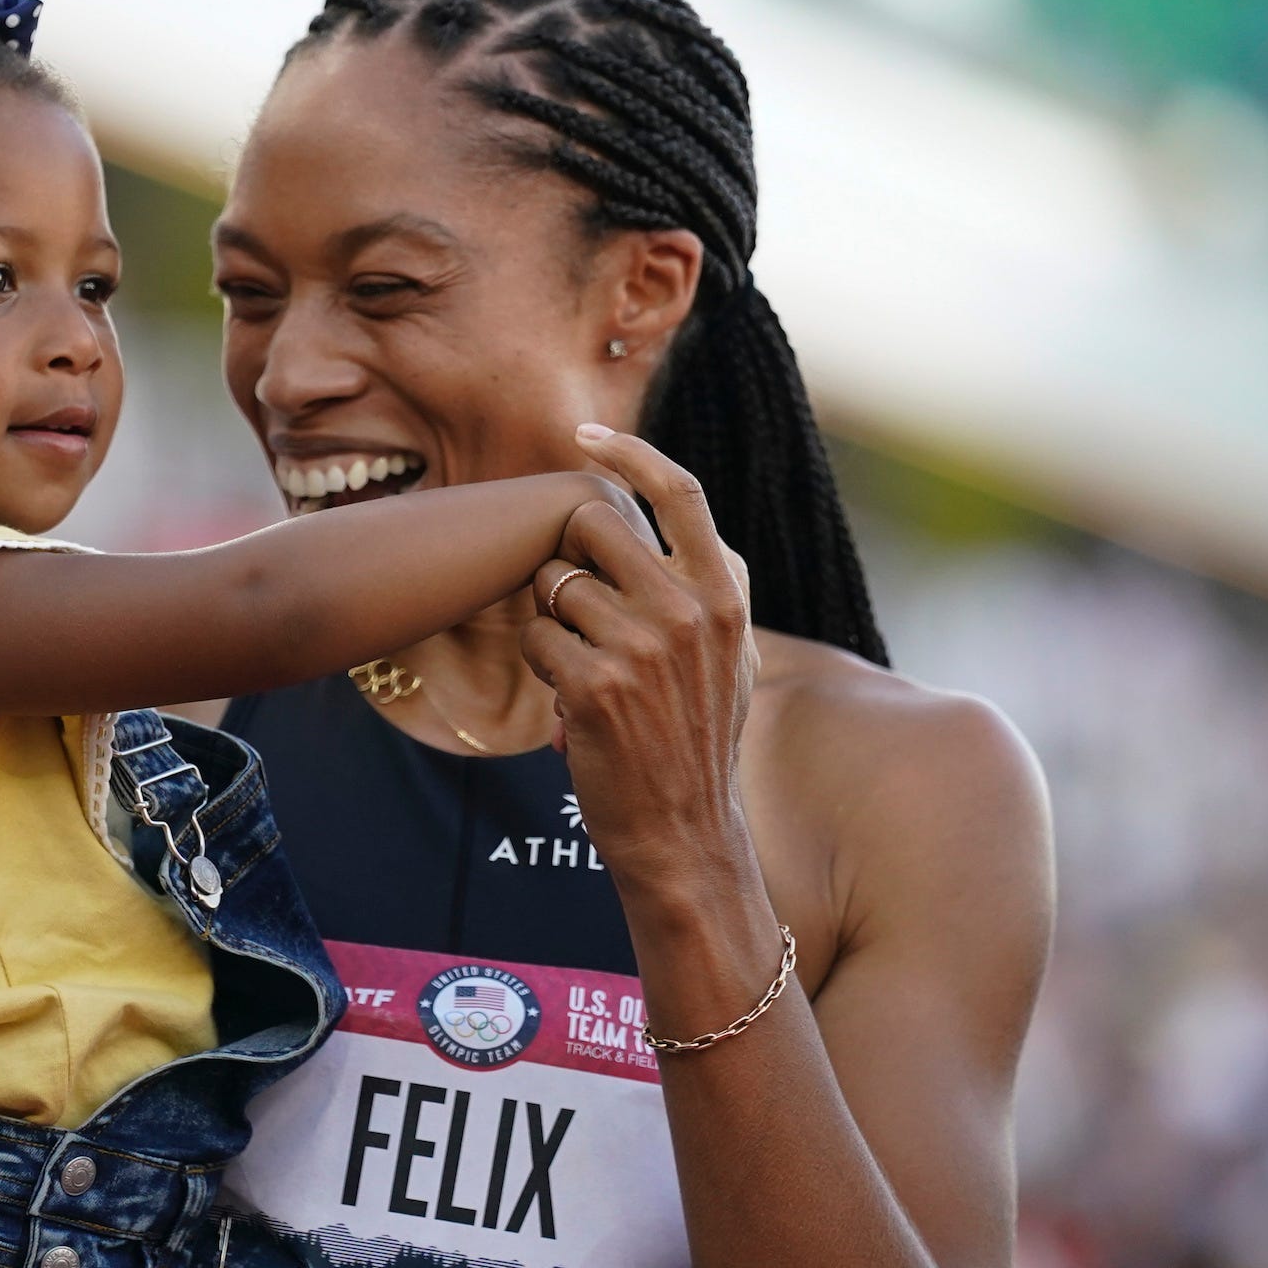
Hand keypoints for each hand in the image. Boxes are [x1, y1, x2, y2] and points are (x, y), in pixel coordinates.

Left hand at [521, 426, 758, 886]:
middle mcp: (690, 610)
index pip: (680, 492)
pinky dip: (543, 666)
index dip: (628, 455)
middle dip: (568, 561)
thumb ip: (705, 583)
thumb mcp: (729, 653)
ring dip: (554, 624)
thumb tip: (661, 511)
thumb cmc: (695, 736)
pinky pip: (537, 638)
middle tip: (580, 613)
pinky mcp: (596, 684)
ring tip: (588, 670)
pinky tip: (572, 701)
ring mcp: (643, 646)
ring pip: (556, 587)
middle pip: (593, 529)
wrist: (684, 830)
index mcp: (726, 593)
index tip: (587, 437)